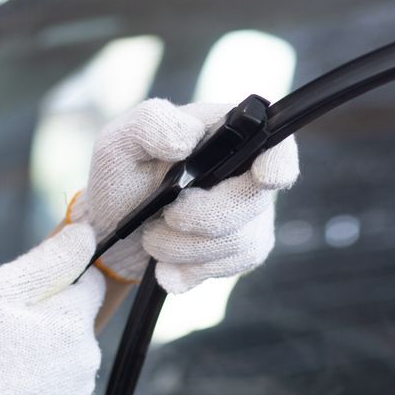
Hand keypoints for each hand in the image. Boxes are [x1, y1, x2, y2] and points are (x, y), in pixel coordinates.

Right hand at [0, 224, 103, 394]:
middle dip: (51, 320)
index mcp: (76, 321)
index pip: (90, 284)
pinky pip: (60, 392)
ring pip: (69, 358)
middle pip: (77, 324)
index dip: (63, 279)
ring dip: (48, 354)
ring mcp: (78, 392)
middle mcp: (88, 357)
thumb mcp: (1, 289)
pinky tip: (9, 387)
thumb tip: (87, 234)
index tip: (33, 289)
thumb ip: (51, 259)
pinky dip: (41, 387)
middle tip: (6, 330)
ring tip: (4, 362)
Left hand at [70, 99, 298, 292]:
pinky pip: (233, 266)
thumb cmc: (122, 178)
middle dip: (203, 217)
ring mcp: (252, 213)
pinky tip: (166, 266)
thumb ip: (150, 124)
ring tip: (154, 239)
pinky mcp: (245, 248)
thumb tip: (188, 137)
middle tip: (165, 218)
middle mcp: (250, 173)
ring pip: (241, 241)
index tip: (264, 177)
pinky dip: (191, 269)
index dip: (279, 162)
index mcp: (229, 135)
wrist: (115, 233)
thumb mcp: (120, 141)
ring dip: (186, 247)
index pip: (276, 145)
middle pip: (253, 201)